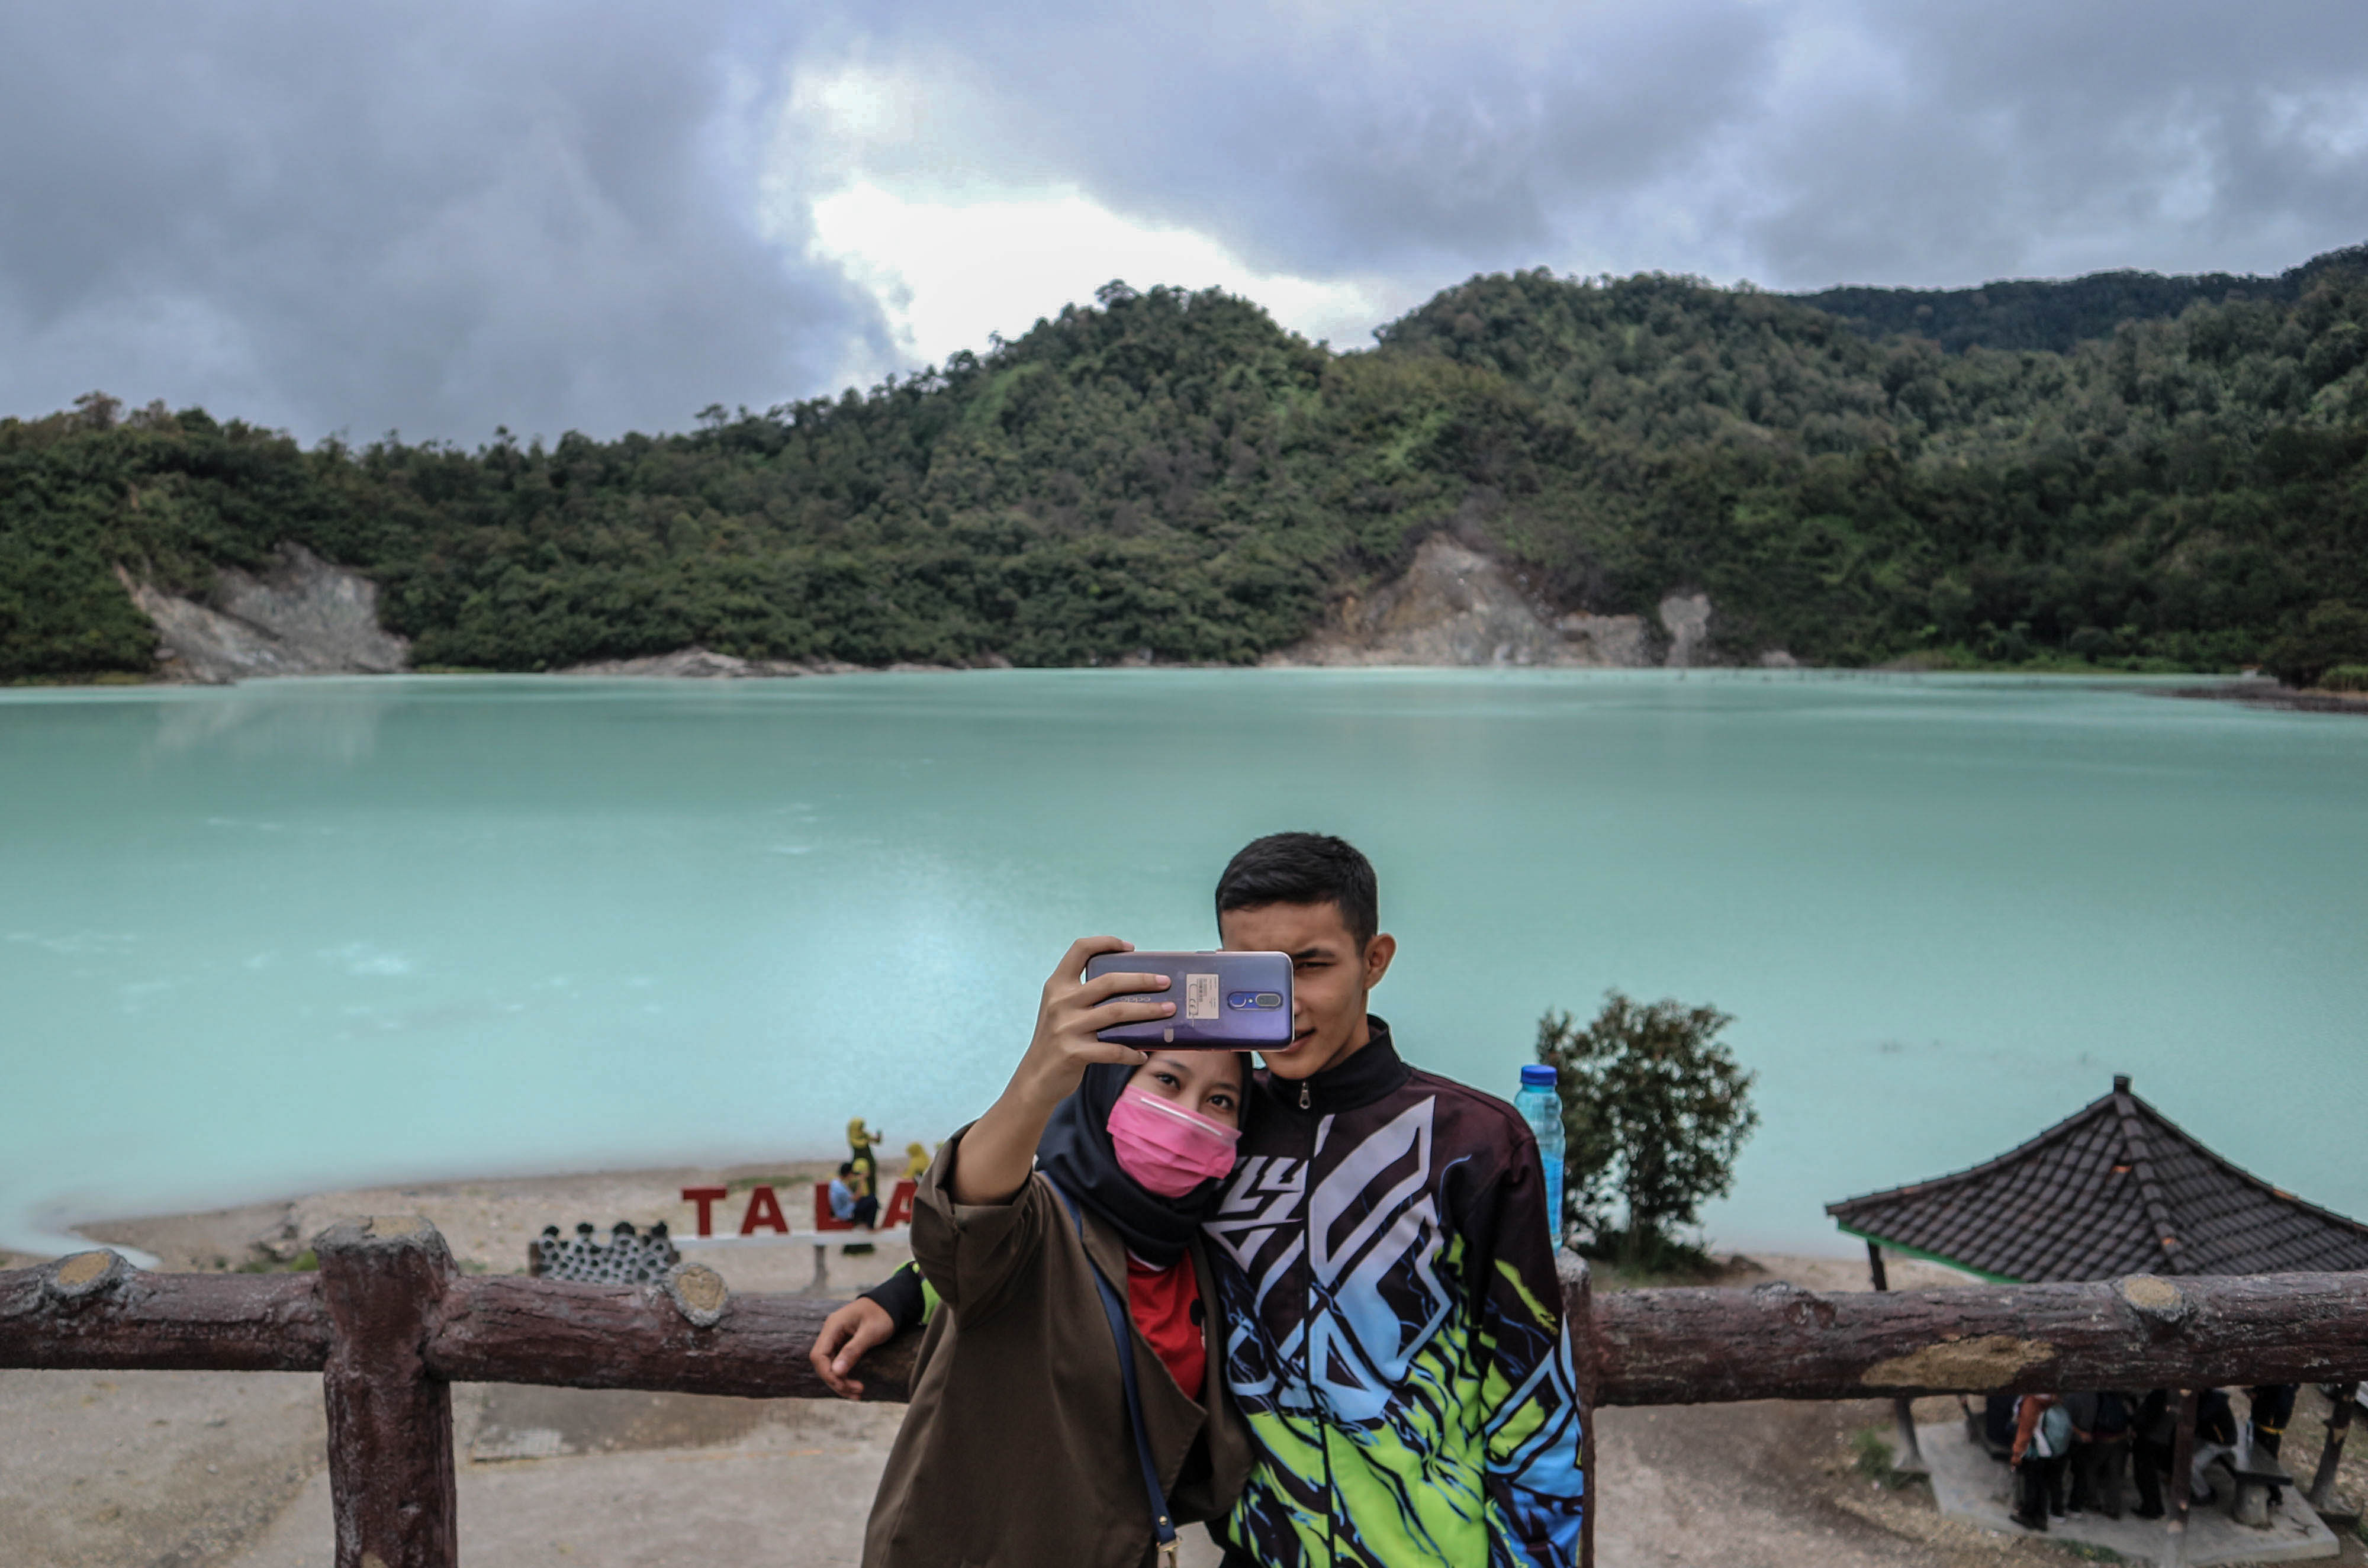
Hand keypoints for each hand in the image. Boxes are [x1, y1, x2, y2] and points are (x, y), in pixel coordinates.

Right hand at [810, 1296, 895, 1398]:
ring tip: (857, 1394)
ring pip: (829, 1366)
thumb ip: (852, 1351)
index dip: (828, 1374)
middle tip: (857, 1392)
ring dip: (840, 1382)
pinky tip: (853, 1386)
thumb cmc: (882, 1315)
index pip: (819, 1355)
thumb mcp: (870, 1332)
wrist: (890, 1304)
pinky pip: (837, 1363)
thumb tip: (836, 1372)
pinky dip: (844, 1376)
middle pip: (822, 1363)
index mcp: (833, 1326)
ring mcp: (835, 1338)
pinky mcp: (841, 1344)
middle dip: (836, 1381)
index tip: (844, 1385)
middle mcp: (830, 1332)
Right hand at [1009, 935, 1173, 1109]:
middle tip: (1166, 982)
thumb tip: (1135, 989)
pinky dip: (1133, 1052)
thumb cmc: (1058, 1041)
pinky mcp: (1074, 1053)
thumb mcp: (1061, 1010)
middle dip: (1142, 980)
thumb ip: (1085, 996)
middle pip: (1109, 981)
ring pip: (1117, 1012)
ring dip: (1148, 1011)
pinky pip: (1114, 1050)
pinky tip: (1144, 1054)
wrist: (1035, 1079)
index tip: (1131, 948)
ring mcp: (1067, 1027)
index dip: (1106, 942)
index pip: (1080, 949)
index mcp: (1057, 986)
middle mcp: (1060, 1002)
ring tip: (1168, 1010)